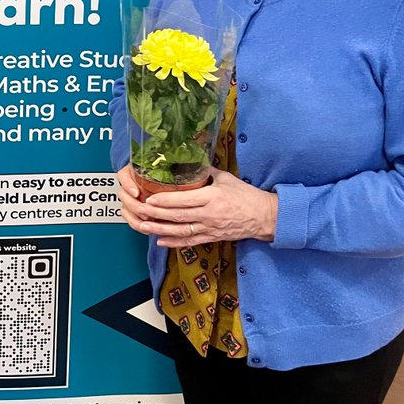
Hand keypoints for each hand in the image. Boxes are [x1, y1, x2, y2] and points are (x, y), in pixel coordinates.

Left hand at [115, 166, 276, 247]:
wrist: (263, 216)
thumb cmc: (245, 195)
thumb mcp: (225, 178)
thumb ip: (205, 172)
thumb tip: (189, 161)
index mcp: (212, 197)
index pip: (184, 200)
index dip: (165, 201)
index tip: (150, 199)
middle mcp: (209, 215)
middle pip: (179, 216)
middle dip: (157, 215)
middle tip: (140, 212)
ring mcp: (210, 228)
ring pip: (181, 231)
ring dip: (160, 230)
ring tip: (143, 227)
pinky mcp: (212, 238)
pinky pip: (190, 241)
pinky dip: (174, 242)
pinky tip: (160, 241)